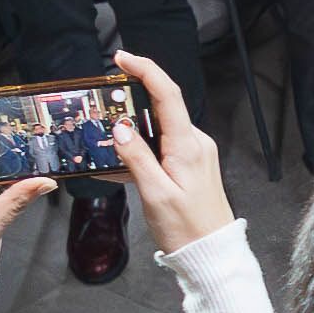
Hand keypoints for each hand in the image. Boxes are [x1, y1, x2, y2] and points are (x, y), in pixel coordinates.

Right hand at [108, 51, 233, 254]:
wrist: (212, 254)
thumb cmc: (187, 228)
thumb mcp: (154, 193)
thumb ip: (136, 157)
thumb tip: (119, 127)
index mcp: (188, 145)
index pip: (167, 94)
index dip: (145, 70)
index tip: (122, 58)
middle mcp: (195, 143)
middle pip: (162, 107)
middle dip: (131, 102)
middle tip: (102, 106)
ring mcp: (194, 154)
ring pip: (159, 129)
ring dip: (133, 132)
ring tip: (106, 144)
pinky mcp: (191, 166)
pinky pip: (162, 147)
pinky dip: (141, 151)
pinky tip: (121, 166)